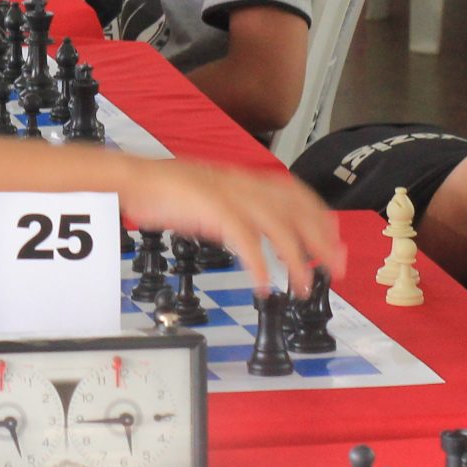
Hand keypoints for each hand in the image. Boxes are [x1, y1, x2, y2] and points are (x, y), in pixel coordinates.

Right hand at [124, 158, 345, 290]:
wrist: (131, 179)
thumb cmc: (164, 192)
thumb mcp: (210, 198)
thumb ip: (236, 212)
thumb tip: (257, 235)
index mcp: (244, 180)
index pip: (296, 194)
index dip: (320, 217)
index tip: (334, 241)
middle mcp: (242, 183)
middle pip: (297, 211)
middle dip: (321, 241)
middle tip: (335, 269)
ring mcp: (228, 193)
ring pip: (278, 226)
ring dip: (296, 259)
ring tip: (302, 286)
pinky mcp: (211, 207)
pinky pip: (245, 239)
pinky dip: (259, 264)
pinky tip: (264, 284)